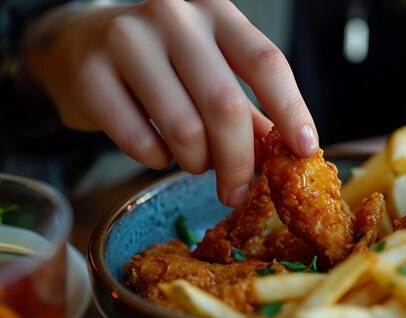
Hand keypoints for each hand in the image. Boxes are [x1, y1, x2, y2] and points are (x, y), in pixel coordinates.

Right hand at [19, 0, 317, 205]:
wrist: (80, 45)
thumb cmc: (161, 63)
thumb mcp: (211, 72)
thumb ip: (249, 111)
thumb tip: (289, 153)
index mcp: (215, 12)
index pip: (265, 63)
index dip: (291, 110)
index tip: (305, 151)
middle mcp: (173, 17)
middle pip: (225, 105)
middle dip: (237, 161)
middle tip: (235, 192)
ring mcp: (126, 40)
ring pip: (183, 129)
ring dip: (195, 162)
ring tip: (192, 160)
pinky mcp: (90, 75)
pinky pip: (140, 142)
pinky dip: (156, 160)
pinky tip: (157, 151)